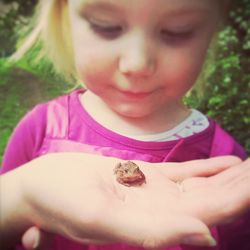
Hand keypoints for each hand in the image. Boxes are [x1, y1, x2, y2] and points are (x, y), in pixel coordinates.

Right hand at [2, 153, 247, 248]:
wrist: (43, 184)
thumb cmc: (60, 201)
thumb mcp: (98, 216)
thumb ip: (148, 232)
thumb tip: (206, 239)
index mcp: (152, 225)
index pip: (209, 215)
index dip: (238, 200)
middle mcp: (159, 212)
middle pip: (212, 200)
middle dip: (241, 187)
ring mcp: (154, 193)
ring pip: (203, 186)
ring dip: (232, 178)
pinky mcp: (145, 176)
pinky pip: (185, 174)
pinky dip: (208, 169)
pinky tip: (228, 164)